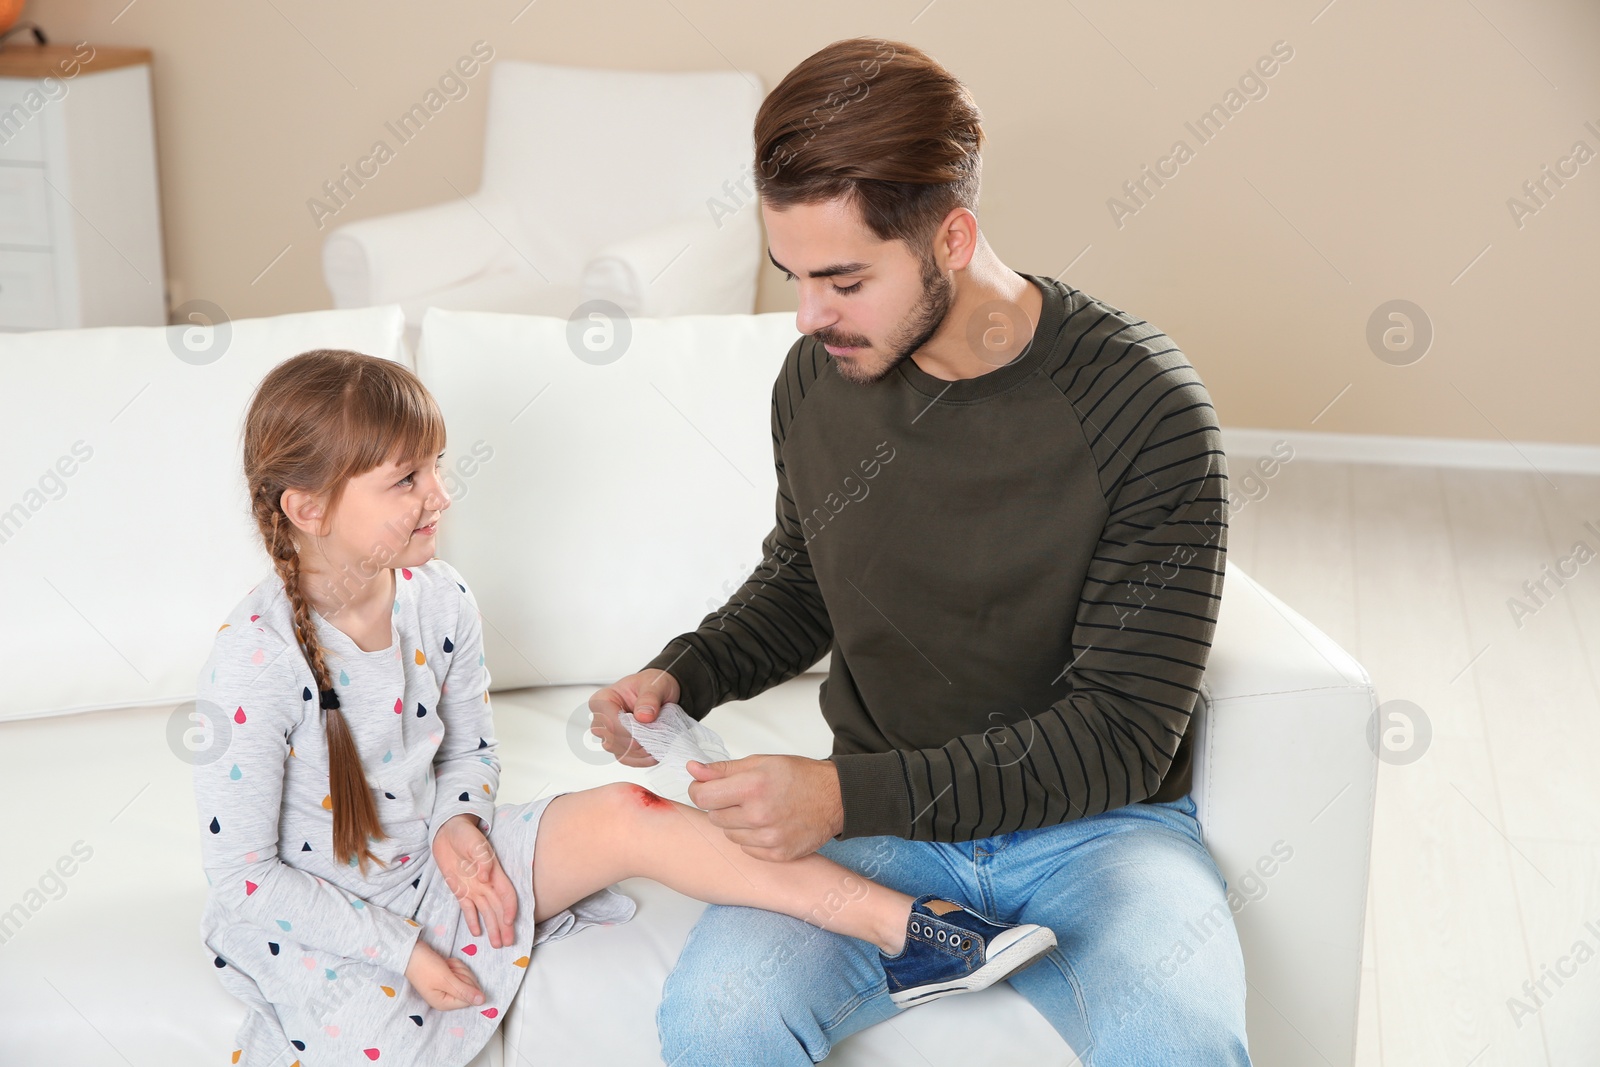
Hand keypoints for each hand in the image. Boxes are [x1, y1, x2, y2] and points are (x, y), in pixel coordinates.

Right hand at [405, 938, 484, 1011]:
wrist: (411, 951)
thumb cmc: (426, 966)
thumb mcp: (446, 979)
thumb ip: (464, 991)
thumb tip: (482, 1001)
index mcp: (444, 1003)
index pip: (469, 999)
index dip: (466, 984)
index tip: (454, 976)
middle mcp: (446, 998)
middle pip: (470, 988)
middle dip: (461, 974)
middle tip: (447, 969)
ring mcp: (447, 987)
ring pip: (466, 977)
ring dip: (458, 968)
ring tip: (444, 966)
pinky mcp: (447, 978)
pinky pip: (460, 970)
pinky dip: (454, 964)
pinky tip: (445, 963)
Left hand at [431, 813, 516, 948]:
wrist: (447, 831)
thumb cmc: (464, 833)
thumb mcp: (473, 842)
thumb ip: (481, 858)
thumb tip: (486, 876)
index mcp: (494, 871)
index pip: (506, 893)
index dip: (509, 908)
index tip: (510, 921)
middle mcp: (486, 883)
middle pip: (498, 908)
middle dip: (504, 926)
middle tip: (508, 943)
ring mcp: (474, 888)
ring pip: (486, 912)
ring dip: (493, 928)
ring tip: (498, 944)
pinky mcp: (460, 891)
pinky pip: (468, 909)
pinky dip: (473, 921)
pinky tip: (477, 933)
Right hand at [587, 668, 681, 767]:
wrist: (660, 693)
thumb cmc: (652, 685)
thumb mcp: (655, 685)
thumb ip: (649, 698)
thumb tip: (643, 716)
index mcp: (603, 699)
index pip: (608, 720)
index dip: (627, 729)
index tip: (646, 730)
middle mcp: (602, 718)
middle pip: (611, 739)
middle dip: (636, 741)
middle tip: (657, 736)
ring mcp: (609, 735)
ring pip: (619, 751)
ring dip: (640, 751)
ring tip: (659, 742)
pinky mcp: (619, 747)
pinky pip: (626, 759)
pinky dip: (642, 759)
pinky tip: (654, 753)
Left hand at [687, 754, 844, 861]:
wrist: (834, 798)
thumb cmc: (799, 776)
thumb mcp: (760, 762)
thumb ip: (723, 769)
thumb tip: (692, 769)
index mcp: (752, 787)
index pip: (702, 797)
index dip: (699, 790)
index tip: (705, 787)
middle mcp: (759, 815)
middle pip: (714, 817)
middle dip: (722, 806)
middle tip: (742, 797)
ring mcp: (769, 838)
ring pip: (729, 834)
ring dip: (737, 823)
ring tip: (758, 810)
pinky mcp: (777, 855)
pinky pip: (746, 849)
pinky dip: (752, 839)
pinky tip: (768, 825)